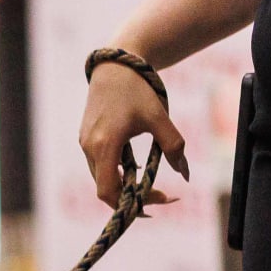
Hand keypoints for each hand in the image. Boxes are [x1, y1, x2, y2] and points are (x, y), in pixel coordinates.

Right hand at [78, 58, 188, 209]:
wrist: (115, 67)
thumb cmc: (138, 91)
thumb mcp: (160, 118)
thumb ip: (173, 146)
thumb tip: (185, 175)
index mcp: (105, 145)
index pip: (109, 191)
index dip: (132, 204)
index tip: (160, 200)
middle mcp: (90, 148)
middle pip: (105, 189)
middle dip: (131, 197)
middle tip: (158, 196)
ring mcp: (85, 144)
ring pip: (101, 178)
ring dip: (124, 185)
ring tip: (146, 180)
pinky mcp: (86, 139)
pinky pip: (99, 165)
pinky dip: (117, 172)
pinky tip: (135, 165)